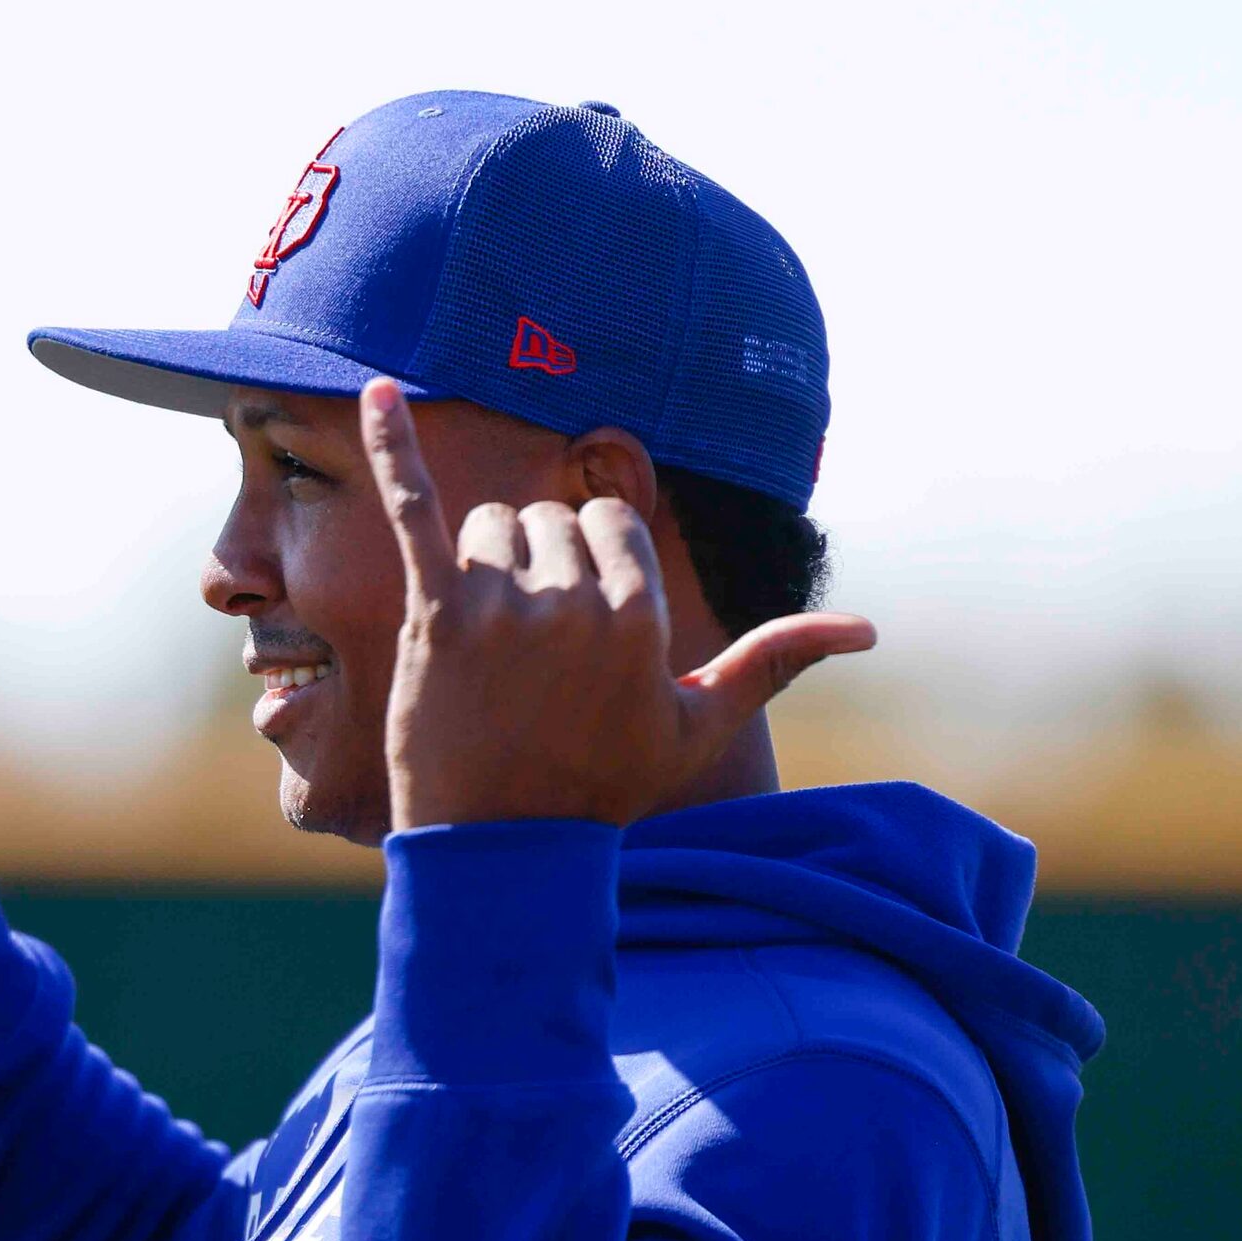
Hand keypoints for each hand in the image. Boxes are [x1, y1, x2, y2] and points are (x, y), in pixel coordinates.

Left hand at [358, 379, 874, 833]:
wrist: (502, 851)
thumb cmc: (603, 786)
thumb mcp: (700, 726)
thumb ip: (774, 660)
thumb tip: (869, 629)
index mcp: (640, 614)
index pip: (608, 525)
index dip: (591, 572)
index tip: (577, 635)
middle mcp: (575, 601)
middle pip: (547, 521)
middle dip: (536, 571)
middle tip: (525, 658)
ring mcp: (502, 607)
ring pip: (487, 526)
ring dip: (483, 570)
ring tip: (484, 650)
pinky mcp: (435, 616)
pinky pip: (414, 510)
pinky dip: (391, 447)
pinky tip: (372, 389)